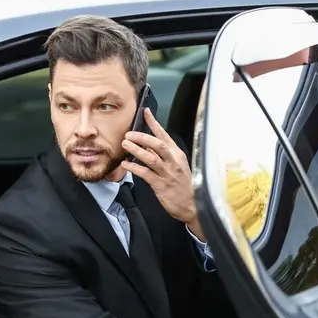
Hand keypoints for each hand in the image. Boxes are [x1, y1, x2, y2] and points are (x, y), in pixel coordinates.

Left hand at [121, 109, 205, 239]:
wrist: (193, 206)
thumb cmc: (184, 186)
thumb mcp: (177, 167)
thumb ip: (164, 156)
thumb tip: (147, 145)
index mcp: (178, 155)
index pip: (165, 135)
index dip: (154, 123)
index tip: (145, 112)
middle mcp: (173, 162)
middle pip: (157, 144)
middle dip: (142, 136)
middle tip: (129, 134)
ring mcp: (167, 173)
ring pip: (151, 157)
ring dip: (136, 150)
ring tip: (125, 144)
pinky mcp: (161, 185)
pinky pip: (145, 173)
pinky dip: (134, 167)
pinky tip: (126, 164)